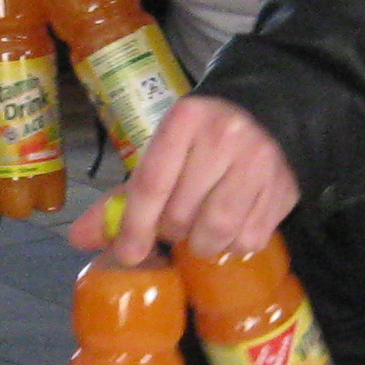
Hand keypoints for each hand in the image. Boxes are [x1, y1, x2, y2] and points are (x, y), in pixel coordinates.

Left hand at [69, 93, 299, 260]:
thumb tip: (80, 238)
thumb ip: (123, 196)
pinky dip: (234, 245)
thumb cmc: (203, 137)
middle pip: (182, 213)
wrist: (269, 110)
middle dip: (171, 231)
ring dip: (203, 244)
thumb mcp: (164, 152)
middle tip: (175, 225)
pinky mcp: (284, 188)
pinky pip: (250, 240)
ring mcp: (259, 162)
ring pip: (217, 232)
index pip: (152, 183)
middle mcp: (224, 137)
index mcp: (186, 120)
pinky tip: (232, 227)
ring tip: (202, 229)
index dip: (135, 225)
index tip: (128, 253)